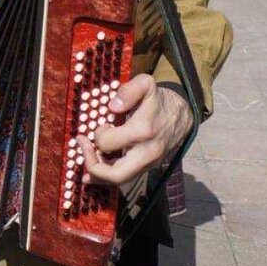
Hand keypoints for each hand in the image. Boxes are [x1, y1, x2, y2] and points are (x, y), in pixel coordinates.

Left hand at [77, 74, 192, 187]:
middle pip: (115, 175)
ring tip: (85, 161)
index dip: (97, 135)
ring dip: (98, 174)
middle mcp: (147, 152)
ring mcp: (149, 163)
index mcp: (142, 131)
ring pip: (120, 181)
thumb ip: (129, 91)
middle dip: (92, 165)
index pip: (108, 143)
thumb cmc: (158, 99)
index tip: (100, 125)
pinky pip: (126, 178)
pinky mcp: (149, 167)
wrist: (183, 114)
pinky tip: (94, 173)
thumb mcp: (146, 84)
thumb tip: (112, 107)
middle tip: (83, 149)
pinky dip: (107, 177)